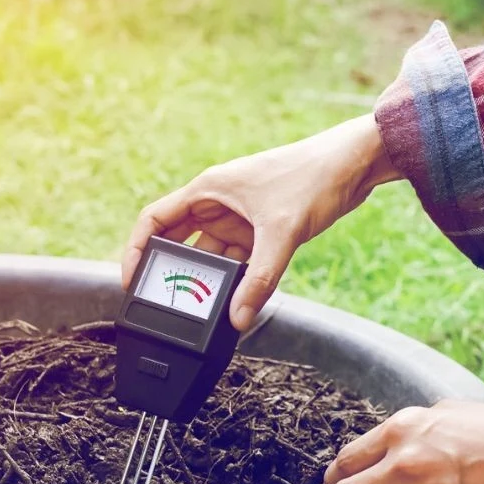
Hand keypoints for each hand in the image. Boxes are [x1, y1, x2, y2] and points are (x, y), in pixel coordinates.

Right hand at [123, 114, 398, 330]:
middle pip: (179, 243)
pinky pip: (238, 262)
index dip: (136, 250)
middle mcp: (218, 203)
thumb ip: (260, 279)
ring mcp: (239, 218)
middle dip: (172, 273)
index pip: (155, 220)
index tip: (130, 280)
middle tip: (164, 305)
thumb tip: (239, 318)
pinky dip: (235, 282)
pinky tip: (235, 303)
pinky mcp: (261, 231)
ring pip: (211, 257)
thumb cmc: (313, 178)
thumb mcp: (282, 233)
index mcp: (208, 190)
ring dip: (207, 282)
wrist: (353, 165)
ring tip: (200, 312)